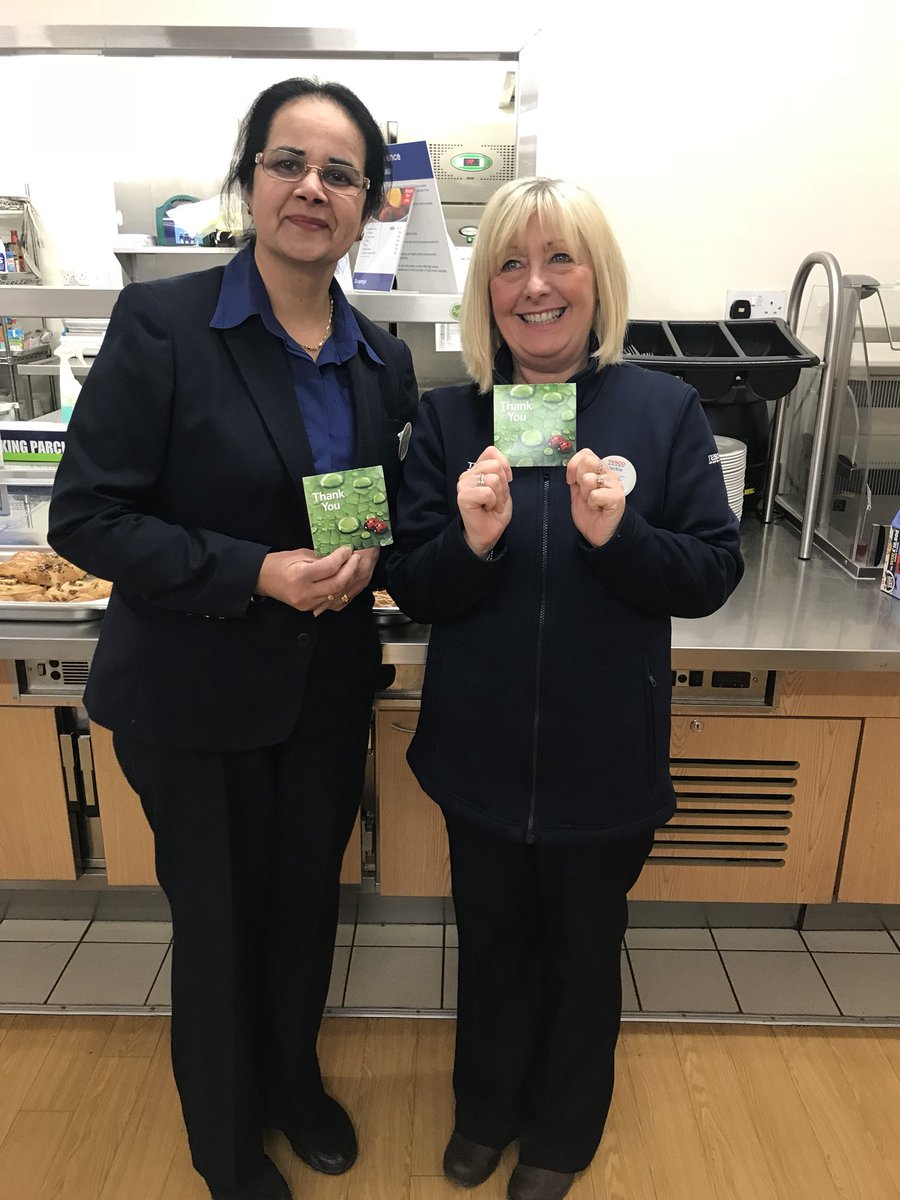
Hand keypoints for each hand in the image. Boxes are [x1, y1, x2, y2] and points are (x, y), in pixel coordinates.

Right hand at [256, 544, 371, 614]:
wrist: (263, 579)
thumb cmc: (279, 564)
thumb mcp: (300, 554)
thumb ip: (321, 556)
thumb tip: (341, 555)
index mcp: (300, 576)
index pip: (330, 567)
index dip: (342, 557)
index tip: (347, 550)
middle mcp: (304, 592)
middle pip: (338, 584)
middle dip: (351, 569)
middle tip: (356, 558)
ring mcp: (308, 603)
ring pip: (337, 594)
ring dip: (349, 581)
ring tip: (354, 568)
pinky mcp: (310, 609)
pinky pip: (332, 602)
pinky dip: (342, 592)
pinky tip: (347, 582)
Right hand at [456, 446, 512, 557]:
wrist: (488, 533)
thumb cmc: (494, 512)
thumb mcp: (503, 487)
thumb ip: (501, 470)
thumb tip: (501, 463)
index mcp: (476, 469)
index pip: (491, 451)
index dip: (504, 466)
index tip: (505, 482)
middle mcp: (467, 475)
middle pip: (495, 465)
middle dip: (503, 485)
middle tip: (497, 499)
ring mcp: (463, 485)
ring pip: (493, 479)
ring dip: (499, 496)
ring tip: (492, 505)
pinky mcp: (463, 496)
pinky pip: (487, 492)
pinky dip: (493, 503)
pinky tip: (487, 509)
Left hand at [566, 448, 624, 547]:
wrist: (598, 533)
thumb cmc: (591, 514)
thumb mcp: (578, 491)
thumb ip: (575, 477)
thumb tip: (570, 465)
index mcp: (600, 472)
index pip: (587, 453)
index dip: (574, 464)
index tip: (571, 479)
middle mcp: (608, 475)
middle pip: (588, 461)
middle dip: (579, 479)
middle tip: (584, 493)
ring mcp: (614, 486)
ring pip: (589, 479)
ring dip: (585, 494)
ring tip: (592, 502)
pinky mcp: (617, 497)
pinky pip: (595, 495)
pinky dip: (592, 504)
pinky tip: (597, 508)